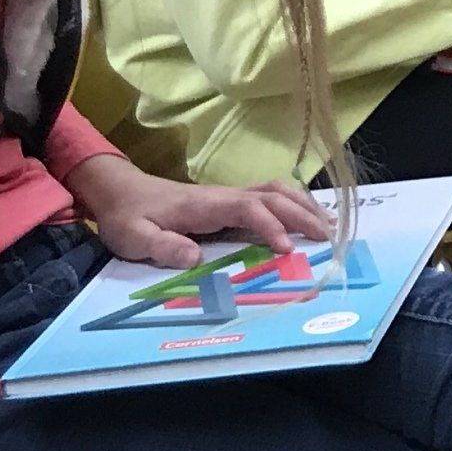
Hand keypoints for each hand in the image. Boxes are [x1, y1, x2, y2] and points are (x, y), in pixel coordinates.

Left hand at [68, 155, 329, 268]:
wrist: (121, 192)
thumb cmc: (129, 216)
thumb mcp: (135, 237)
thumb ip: (163, 246)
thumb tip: (195, 258)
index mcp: (205, 203)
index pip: (247, 207)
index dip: (270, 225)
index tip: (286, 249)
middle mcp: (223, 195)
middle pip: (272, 195)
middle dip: (302, 213)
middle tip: (329, 237)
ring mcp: (228, 197)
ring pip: (275, 192)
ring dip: (303, 205)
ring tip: (328, 226)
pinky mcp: (229, 203)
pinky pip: (268, 198)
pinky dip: (293, 205)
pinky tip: (306, 218)